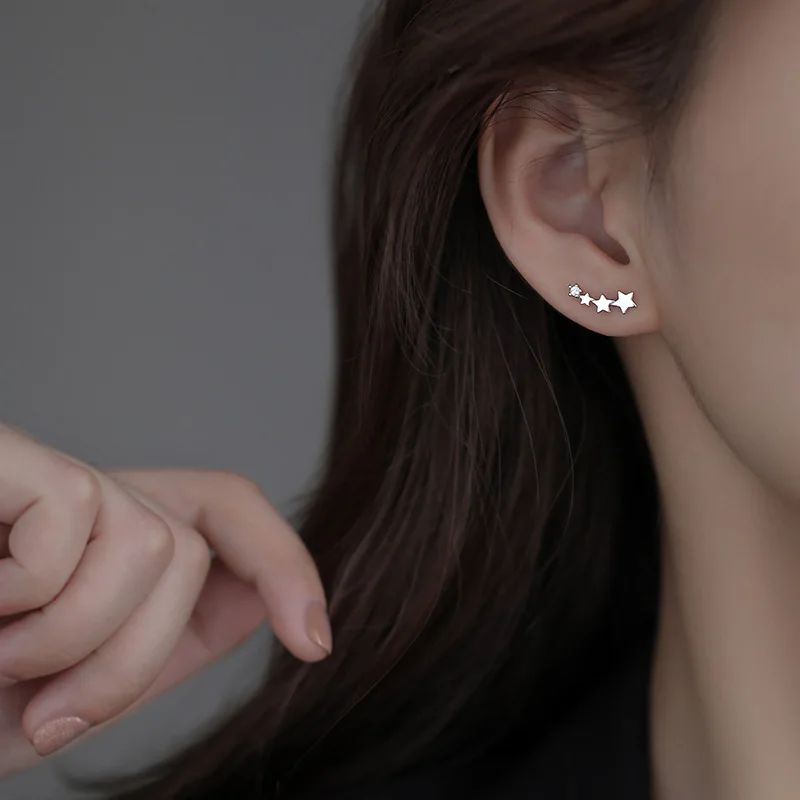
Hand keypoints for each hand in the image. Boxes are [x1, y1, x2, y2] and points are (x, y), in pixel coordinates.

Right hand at [0, 424, 330, 776]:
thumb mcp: (69, 685)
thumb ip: (160, 639)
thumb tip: (262, 600)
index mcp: (106, 545)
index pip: (221, 509)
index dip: (284, 562)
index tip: (315, 643)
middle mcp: (83, 499)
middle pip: (190, 546)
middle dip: (135, 655)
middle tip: (44, 705)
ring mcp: (38, 475)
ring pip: (154, 544)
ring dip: (76, 641)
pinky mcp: (2, 458)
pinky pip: (76, 521)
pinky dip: (30, 600)